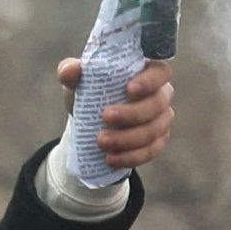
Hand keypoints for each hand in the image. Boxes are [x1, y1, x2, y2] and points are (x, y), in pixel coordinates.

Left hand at [56, 54, 176, 175]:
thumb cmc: (90, 92)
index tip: (129, 89)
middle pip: (157, 104)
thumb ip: (71, 71)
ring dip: (128, 139)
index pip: (160, 72)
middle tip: (106, 117)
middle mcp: (161, 94)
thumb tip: (69, 71)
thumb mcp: (78, 81)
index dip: (150, 81)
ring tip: (101, 142)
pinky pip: (151, 151)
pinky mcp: (157, 141)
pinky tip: (111, 158)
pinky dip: (131, 156)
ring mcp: (161, 119)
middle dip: (133, 114)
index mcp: (147, 71)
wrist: (91, 121)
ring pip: (154, 130)